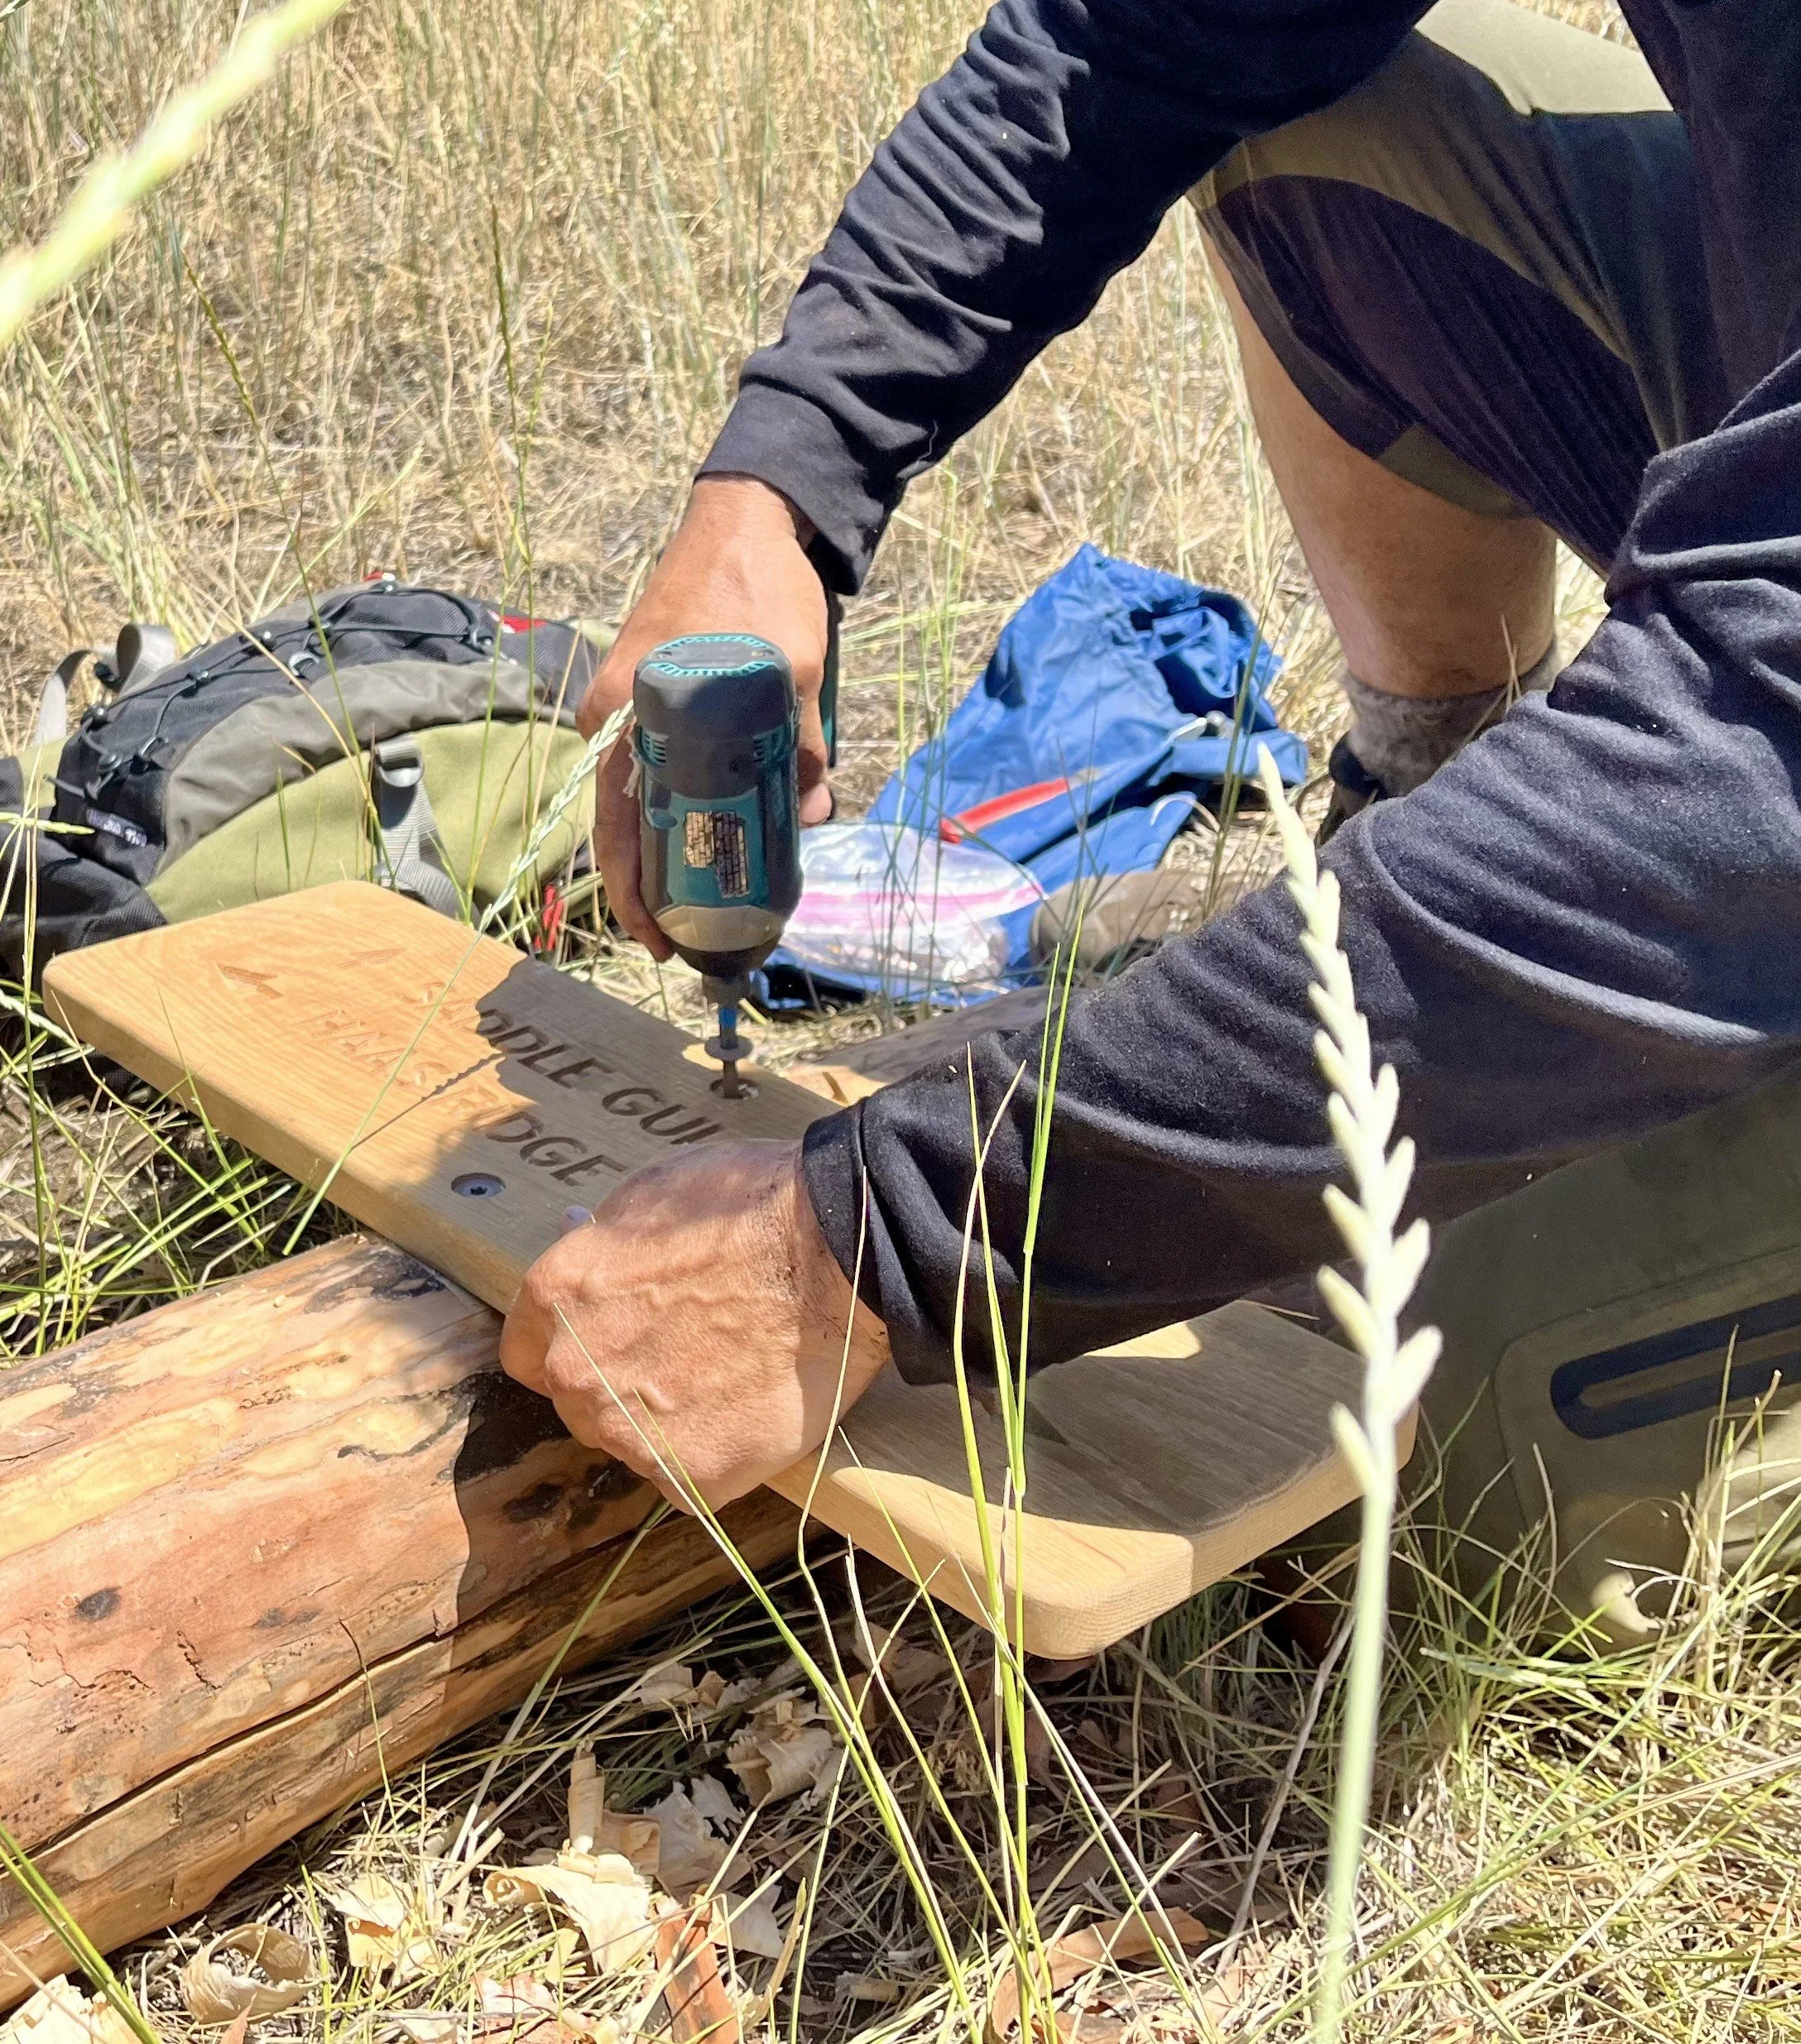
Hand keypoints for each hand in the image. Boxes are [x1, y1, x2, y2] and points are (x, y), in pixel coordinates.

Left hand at [499, 1139, 889, 1510]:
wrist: (840, 1255)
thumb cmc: (753, 1207)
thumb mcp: (655, 1193)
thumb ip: (606, 1238)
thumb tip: (579, 1233)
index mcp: (557, 1296)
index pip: (527, 1352)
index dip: (574, 1344)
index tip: (612, 1339)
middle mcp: (577, 1372)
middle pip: (580, 1402)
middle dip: (621, 1384)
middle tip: (690, 1355)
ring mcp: (632, 1432)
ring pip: (632, 1446)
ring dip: (668, 1426)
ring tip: (732, 1381)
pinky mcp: (693, 1477)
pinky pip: (689, 1482)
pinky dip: (717, 1459)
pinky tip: (753, 1415)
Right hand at [581, 477, 832, 958]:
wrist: (744, 517)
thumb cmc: (756, 589)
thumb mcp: (795, 672)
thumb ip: (801, 746)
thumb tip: (811, 814)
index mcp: (629, 716)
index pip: (615, 830)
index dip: (636, 896)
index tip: (662, 939)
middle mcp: (614, 718)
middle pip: (619, 827)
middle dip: (648, 889)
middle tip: (682, 939)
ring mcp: (627, 708)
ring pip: (634, 802)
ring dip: (661, 852)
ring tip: (697, 902)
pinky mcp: (648, 698)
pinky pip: (652, 769)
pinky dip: (672, 807)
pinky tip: (706, 836)